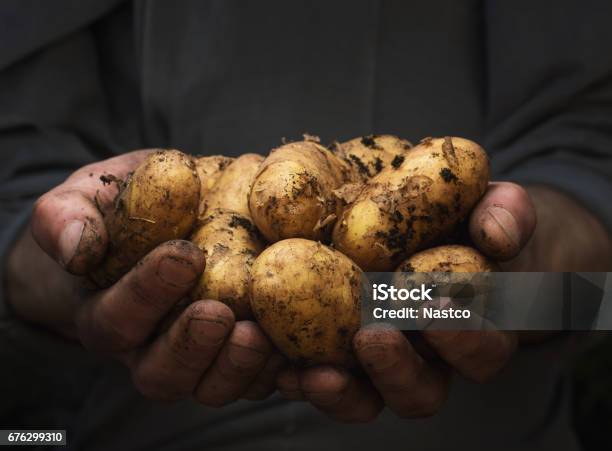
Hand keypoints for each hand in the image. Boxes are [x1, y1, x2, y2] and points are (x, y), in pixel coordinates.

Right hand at [6, 151, 284, 404]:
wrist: (157, 224)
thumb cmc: (118, 213)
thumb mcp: (85, 199)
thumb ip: (68, 217)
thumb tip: (76, 248)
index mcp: (109, 313)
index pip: (118, 319)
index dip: (147, 293)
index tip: (184, 254)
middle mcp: (151, 346)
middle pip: (163, 374)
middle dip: (192, 347)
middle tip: (221, 313)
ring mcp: (198, 355)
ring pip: (212, 385)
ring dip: (239, 365)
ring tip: (261, 332)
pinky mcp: (237, 351)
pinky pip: (257, 375)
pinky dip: (279, 366)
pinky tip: (301, 341)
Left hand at [277, 181, 536, 421]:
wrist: (428, 222)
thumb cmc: (465, 216)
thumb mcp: (494, 206)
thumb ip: (507, 213)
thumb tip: (497, 234)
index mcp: (473, 327)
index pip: (482, 351)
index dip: (465, 341)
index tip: (438, 310)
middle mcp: (426, 356)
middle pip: (419, 392)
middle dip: (396, 371)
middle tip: (373, 337)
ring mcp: (378, 360)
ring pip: (366, 398)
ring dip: (341, 392)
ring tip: (313, 371)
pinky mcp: (334, 352)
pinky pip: (319, 378)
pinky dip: (299, 377)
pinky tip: (278, 362)